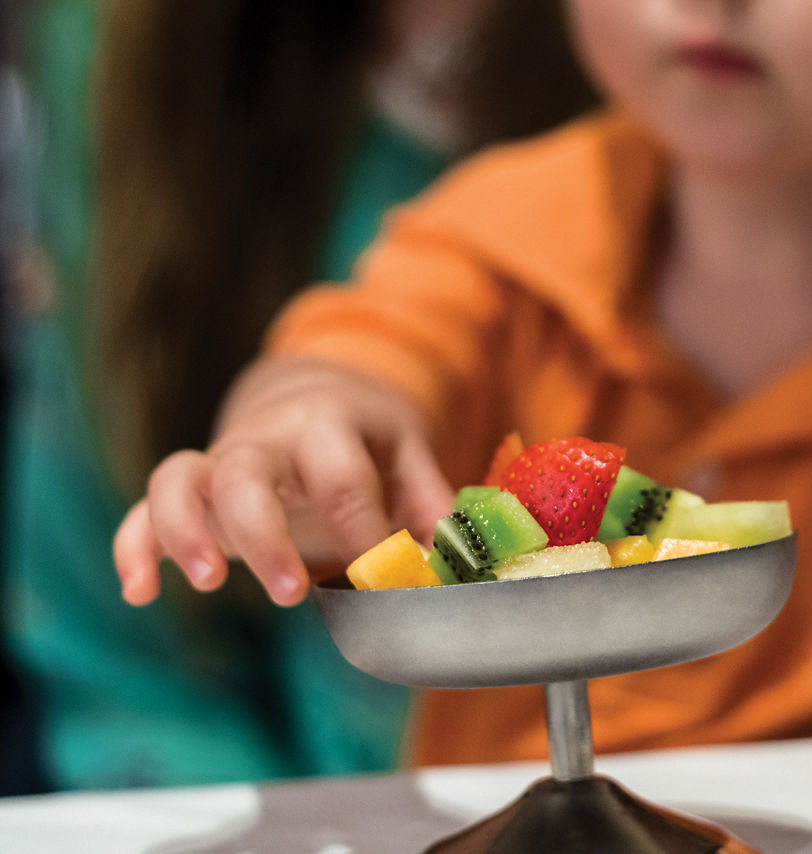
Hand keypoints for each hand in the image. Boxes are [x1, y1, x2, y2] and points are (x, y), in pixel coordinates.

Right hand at [113, 357, 454, 605]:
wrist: (309, 395)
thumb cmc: (365, 438)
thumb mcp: (404, 451)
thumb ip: (428, 499)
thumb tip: (452, 556)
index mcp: (326, 423)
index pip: (341, 479)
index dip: (364, 534)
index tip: (384, 582)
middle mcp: (264, 438)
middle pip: (244, 472)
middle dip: (264, 534)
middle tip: (292, 592)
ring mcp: (218, 462)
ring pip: (177, 479)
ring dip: (183, 530)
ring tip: (207, 583)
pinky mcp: (189, 490)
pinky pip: (141, 510)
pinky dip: (132, 547)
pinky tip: (140, 592)